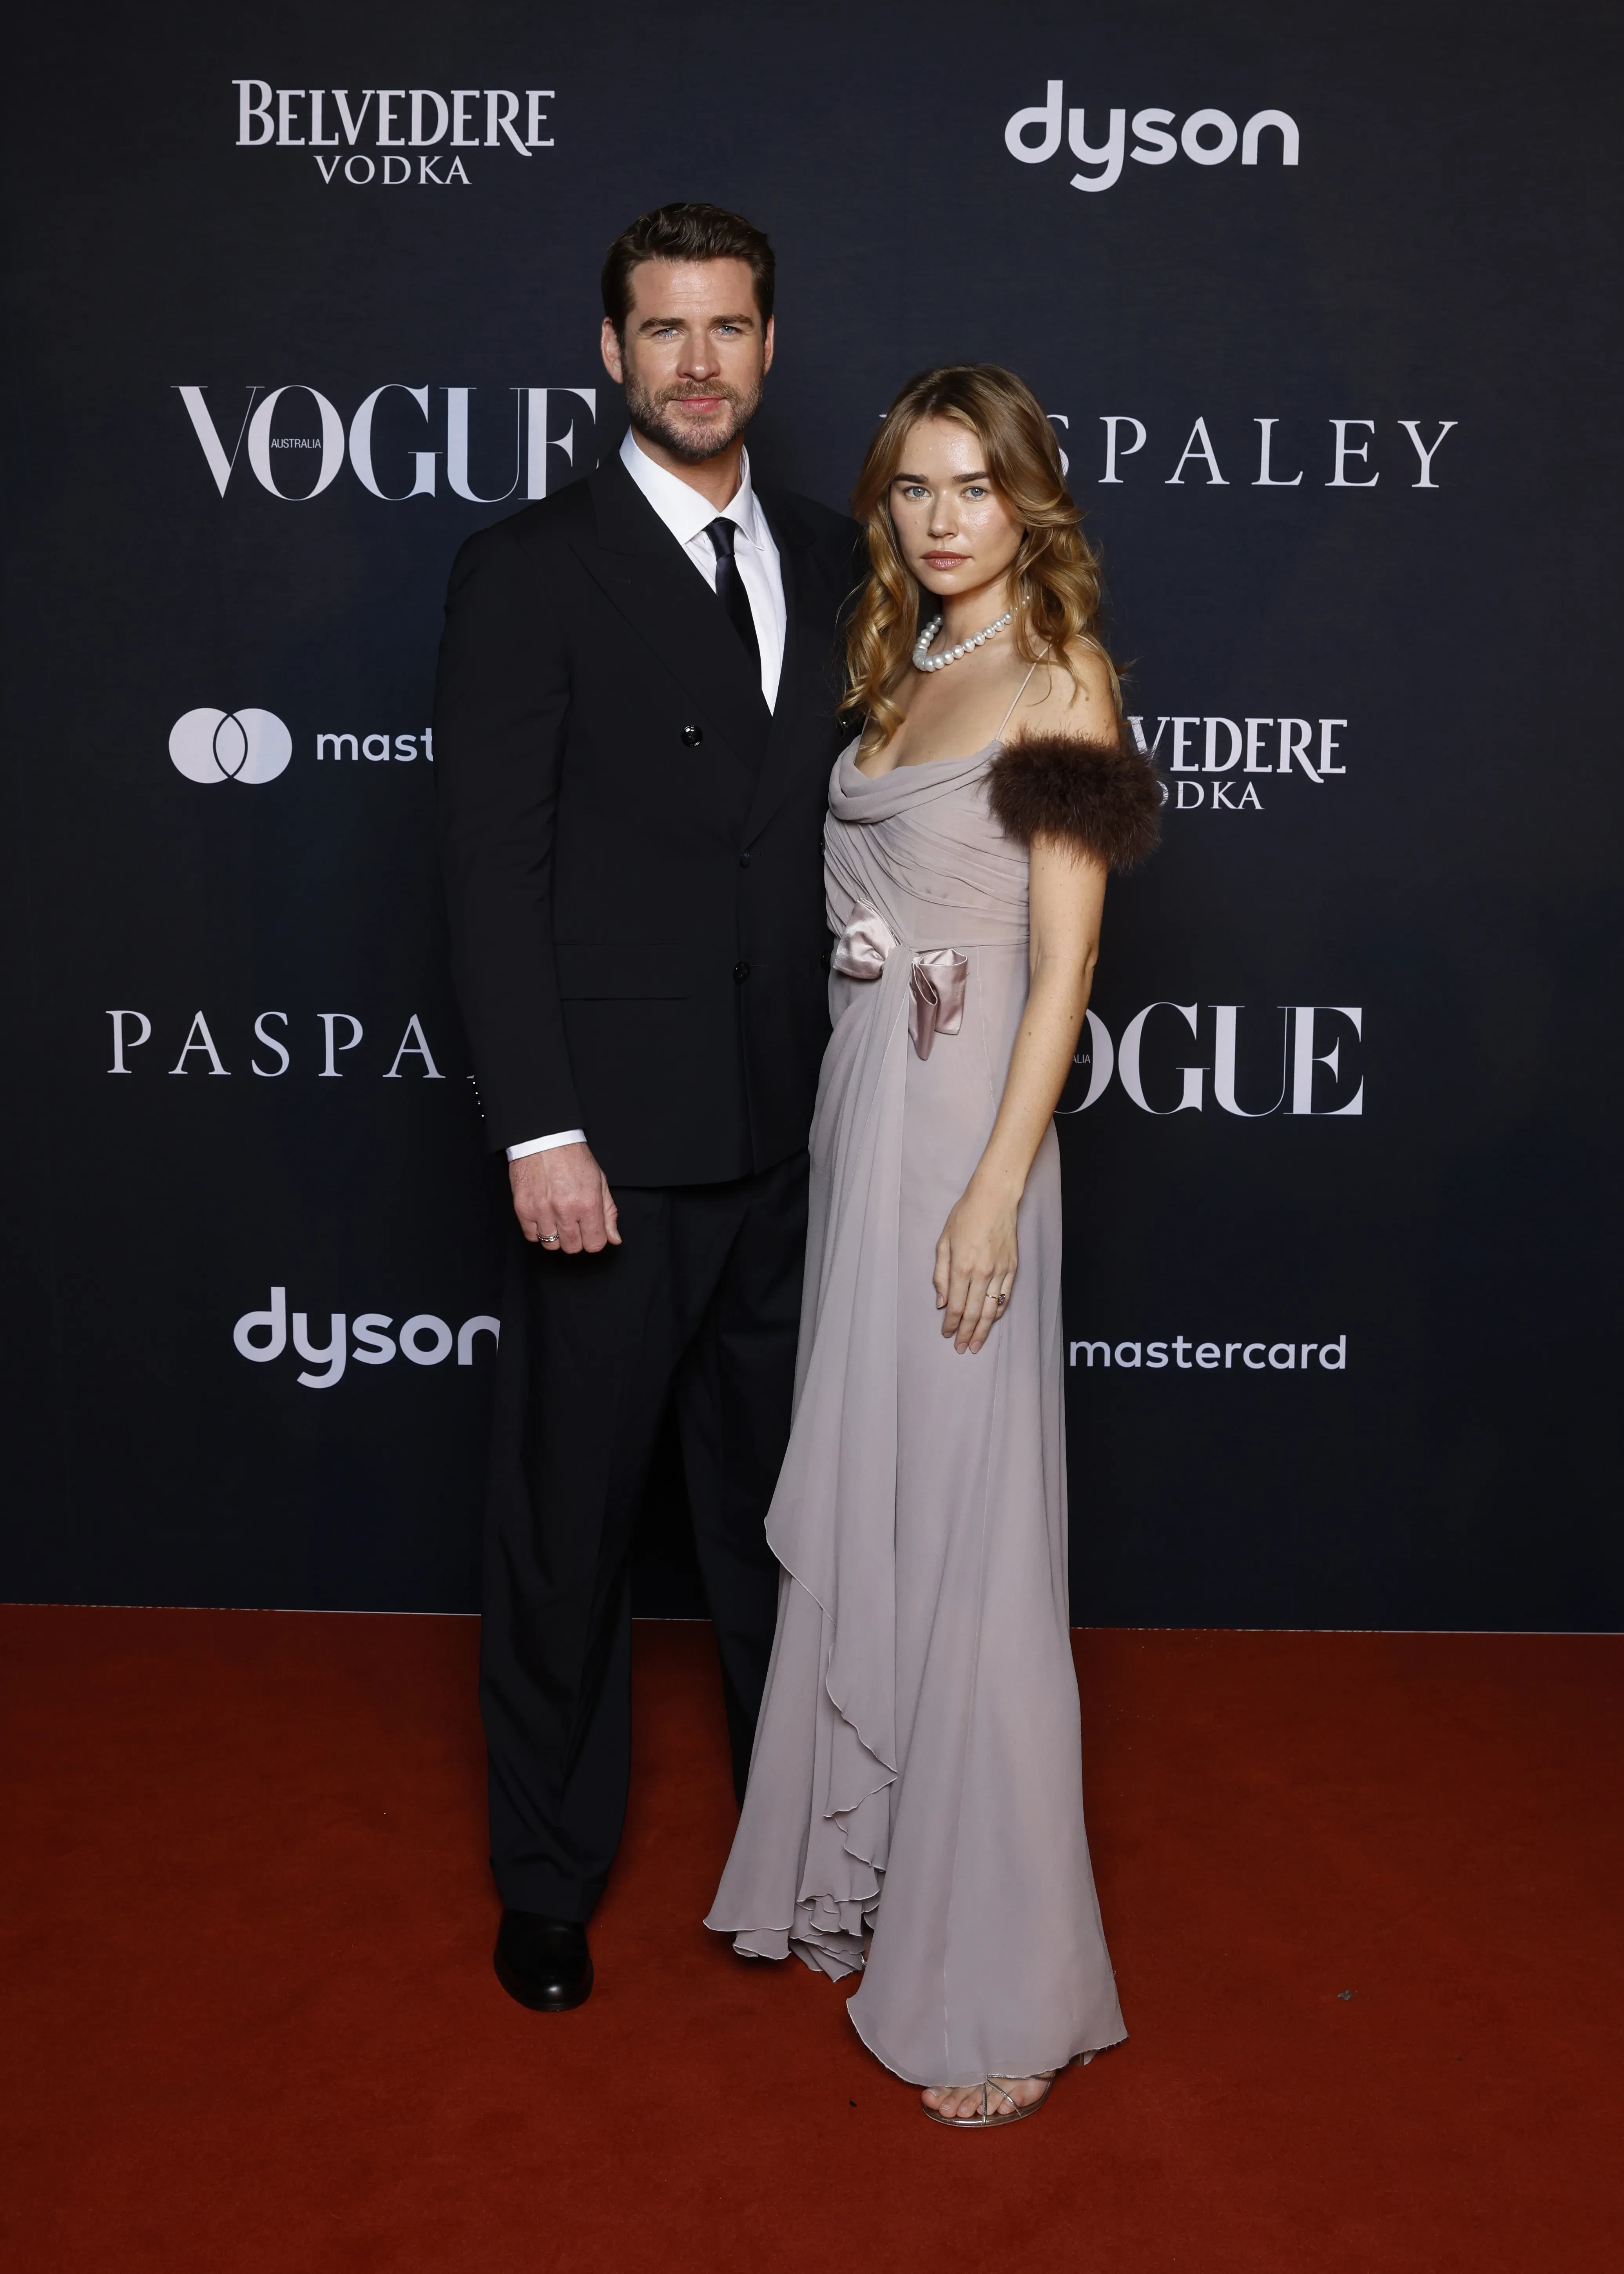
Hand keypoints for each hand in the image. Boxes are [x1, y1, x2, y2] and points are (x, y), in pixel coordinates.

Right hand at [510, 1143, 620, 1253]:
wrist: (544, 1139)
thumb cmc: (573, 1158)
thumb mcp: (600, 1182)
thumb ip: (608, 1213)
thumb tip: (614, 1239)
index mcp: (588, 1203)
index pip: (595, 1244)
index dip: (594, 1239)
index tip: (590, 1231)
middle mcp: (565, 1210)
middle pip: (573, 1247)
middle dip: (576, 1239)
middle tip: (574, 1223)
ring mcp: (542, 1210)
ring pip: (551, 1245)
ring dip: (556, 1236)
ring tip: (557, 1219)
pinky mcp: (523, 1208)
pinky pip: (531, 1236)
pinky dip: (538, 1231)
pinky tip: (544, 1217)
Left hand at [933, 1174, 1018, 1352]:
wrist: (994, 1199)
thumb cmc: (965, 1216)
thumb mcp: (943, 1242)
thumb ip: (940, 1274)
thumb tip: (941, 1302)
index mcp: (961, 1267)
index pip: (954, 1305)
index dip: (950, 1324)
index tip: (946, 1334)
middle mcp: (981, 1273)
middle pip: (972, 1312)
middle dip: (965, 1333)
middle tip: (962, 1348)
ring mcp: (999, 1272)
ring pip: (991, 1309)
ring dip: (982, 1330)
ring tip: (977, 1344)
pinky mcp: (1012, 1268)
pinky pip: (1004, 1297)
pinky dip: (997, 1312)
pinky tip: (991, 1321)